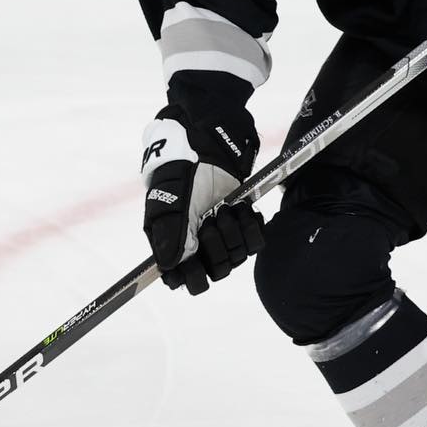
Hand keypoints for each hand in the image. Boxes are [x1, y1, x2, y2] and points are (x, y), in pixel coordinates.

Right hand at [141, 103, 263, 294]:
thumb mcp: (170, 203)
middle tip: (209, 222)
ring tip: (223, 208)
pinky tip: (240, 209)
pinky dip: (251, 226)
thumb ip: (170, 235)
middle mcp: (199, 245)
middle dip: (215, 247)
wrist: (208, 146)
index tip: (195, 262)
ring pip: (237, 258)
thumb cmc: (182, 173)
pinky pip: (256, 242)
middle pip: (216, 272)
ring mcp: (223, 235)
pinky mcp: (244, 223)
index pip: (183, 280)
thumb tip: (170, 266)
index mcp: (174, 244)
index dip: (192, 277)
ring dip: (232, 231)